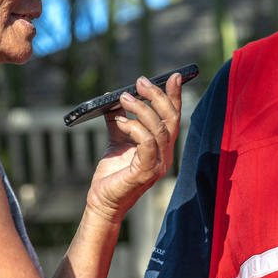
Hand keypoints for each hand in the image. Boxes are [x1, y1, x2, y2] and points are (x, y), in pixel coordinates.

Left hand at [85, 74, 182, 222]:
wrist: (102, 201)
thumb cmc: (111, 174)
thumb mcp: (116, 139)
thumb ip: (118, 119)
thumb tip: (111, 97)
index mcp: (162, 146)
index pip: (173, 117)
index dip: (174, 96)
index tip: (173, 76)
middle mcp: (165, 155)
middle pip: (171, 120)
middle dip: (157, 96)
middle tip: (140, 82)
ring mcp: (158, 165)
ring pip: (160, 129)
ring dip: (141, 109)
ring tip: (123, 97)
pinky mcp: (146, 172)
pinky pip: (147, 143)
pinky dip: (135, 128)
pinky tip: (120, 121)